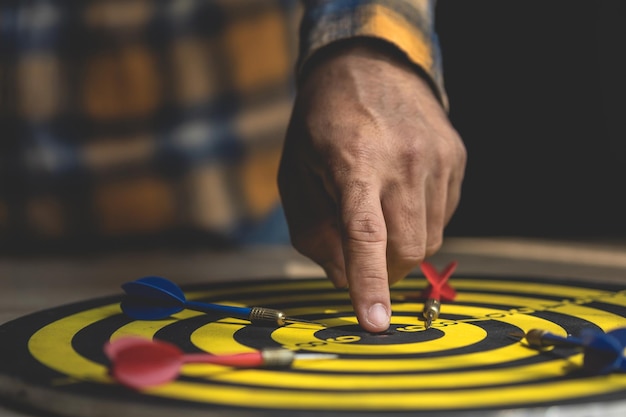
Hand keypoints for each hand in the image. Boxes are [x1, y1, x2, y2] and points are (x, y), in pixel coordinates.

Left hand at [278, 40, 465, 332]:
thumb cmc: (323, 124)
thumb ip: (314, 233)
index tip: (376, 323)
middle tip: (364, 252)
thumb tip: (345, 281)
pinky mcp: (456, 157)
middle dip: (385, 269)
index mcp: (355, 162)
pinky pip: (444, 214)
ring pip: (430, 237)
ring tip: (380, 205)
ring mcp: (437, 158)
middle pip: (407, 249)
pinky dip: (420, 219)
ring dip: (402, 242)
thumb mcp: (297, 173)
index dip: (370, 283)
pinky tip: (401, 191)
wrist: (371, 64)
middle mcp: (403, 160)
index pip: (366, 234)